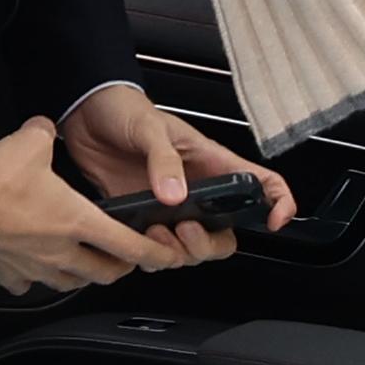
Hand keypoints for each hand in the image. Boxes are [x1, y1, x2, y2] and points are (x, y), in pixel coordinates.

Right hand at [0, 117, 175, 296]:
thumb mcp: (30, 141)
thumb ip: (45, 132)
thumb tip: (43, 127)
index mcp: (77, 220)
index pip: (129, 244)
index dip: (154, 252)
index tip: (167, 256)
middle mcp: (61, 251)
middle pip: (105, 272)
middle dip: (121, 267)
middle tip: (125, 257)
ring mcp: (35, 268)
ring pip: (73, 282)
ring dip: (85, 274)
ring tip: (86, 261)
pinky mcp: (10, 276)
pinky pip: (31, 284)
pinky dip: (38, 278)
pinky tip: (34, 265)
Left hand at [56, 83, 294, 267]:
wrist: (86, 114)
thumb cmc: (125, 110)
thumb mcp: (150, 128)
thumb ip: (164, 161)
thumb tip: (176, 196)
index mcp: (212, 164)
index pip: (262, 185)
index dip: (278, 204)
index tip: (274, 221)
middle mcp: (197, 192)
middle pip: (224, 236)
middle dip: (209, 245)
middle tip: (187, 231)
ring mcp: (170, 209)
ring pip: (190, 250)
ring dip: (176, 252)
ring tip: (155, 232)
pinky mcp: (141, 219)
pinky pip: (155, 251)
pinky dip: (148, 254)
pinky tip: (136, 237)